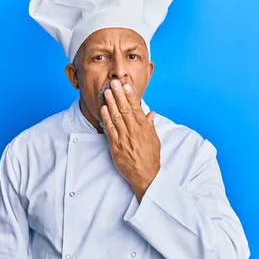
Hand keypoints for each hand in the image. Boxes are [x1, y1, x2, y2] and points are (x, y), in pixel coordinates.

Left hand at [101, 80, 160, 201]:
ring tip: (106, 92)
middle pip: (125, 109)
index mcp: (144, 128)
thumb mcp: (154, 139)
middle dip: (119, 95)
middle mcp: (134, 131)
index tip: (126, 86)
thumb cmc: (150, 157)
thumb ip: (150, 125)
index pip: (136, 108)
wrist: (145, 175)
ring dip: (111, 103)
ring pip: (117, 117)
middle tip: (114, 83)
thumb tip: (151, 113)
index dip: (130, 96)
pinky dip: (106, 118)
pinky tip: (103, 109)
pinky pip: (110, 129)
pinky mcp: (116, 146)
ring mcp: (124, 138)